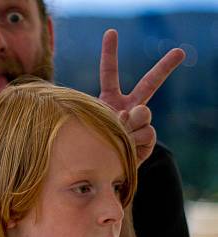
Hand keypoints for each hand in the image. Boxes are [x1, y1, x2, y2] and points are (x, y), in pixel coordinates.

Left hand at [99, 29, 184, 164]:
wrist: (98, 173)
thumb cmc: (86, 146)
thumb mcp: (91, 127)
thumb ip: (112, 115)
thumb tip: (135, 114)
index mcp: (109, 100)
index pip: (109, 74)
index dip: (109, 53)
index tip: (111, 32)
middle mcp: (128, 108)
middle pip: (149, 83)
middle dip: (165, 67)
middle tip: (180, 51)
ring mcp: (140, 124)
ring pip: (145, 114)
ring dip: (131, 126)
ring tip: (119, 136)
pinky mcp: (147, 141)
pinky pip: (147, 133)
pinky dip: (136, 141)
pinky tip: (128, 148)